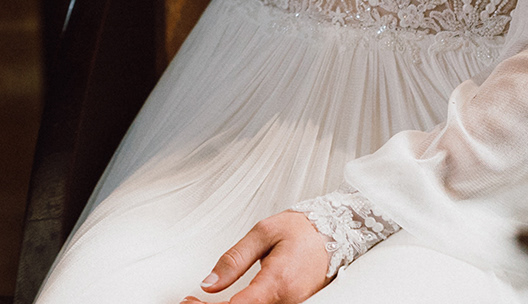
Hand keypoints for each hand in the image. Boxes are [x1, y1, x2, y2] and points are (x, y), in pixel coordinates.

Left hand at [181, 211, 330, 303]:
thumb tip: (209, 283)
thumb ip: (234, 259)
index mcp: (278, 282)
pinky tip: (226, 303)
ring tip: (202, 302)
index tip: (190, 302)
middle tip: (191, 301)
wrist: (337, 234)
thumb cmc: (302, 231)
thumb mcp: (262, 233)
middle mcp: (288, 302)